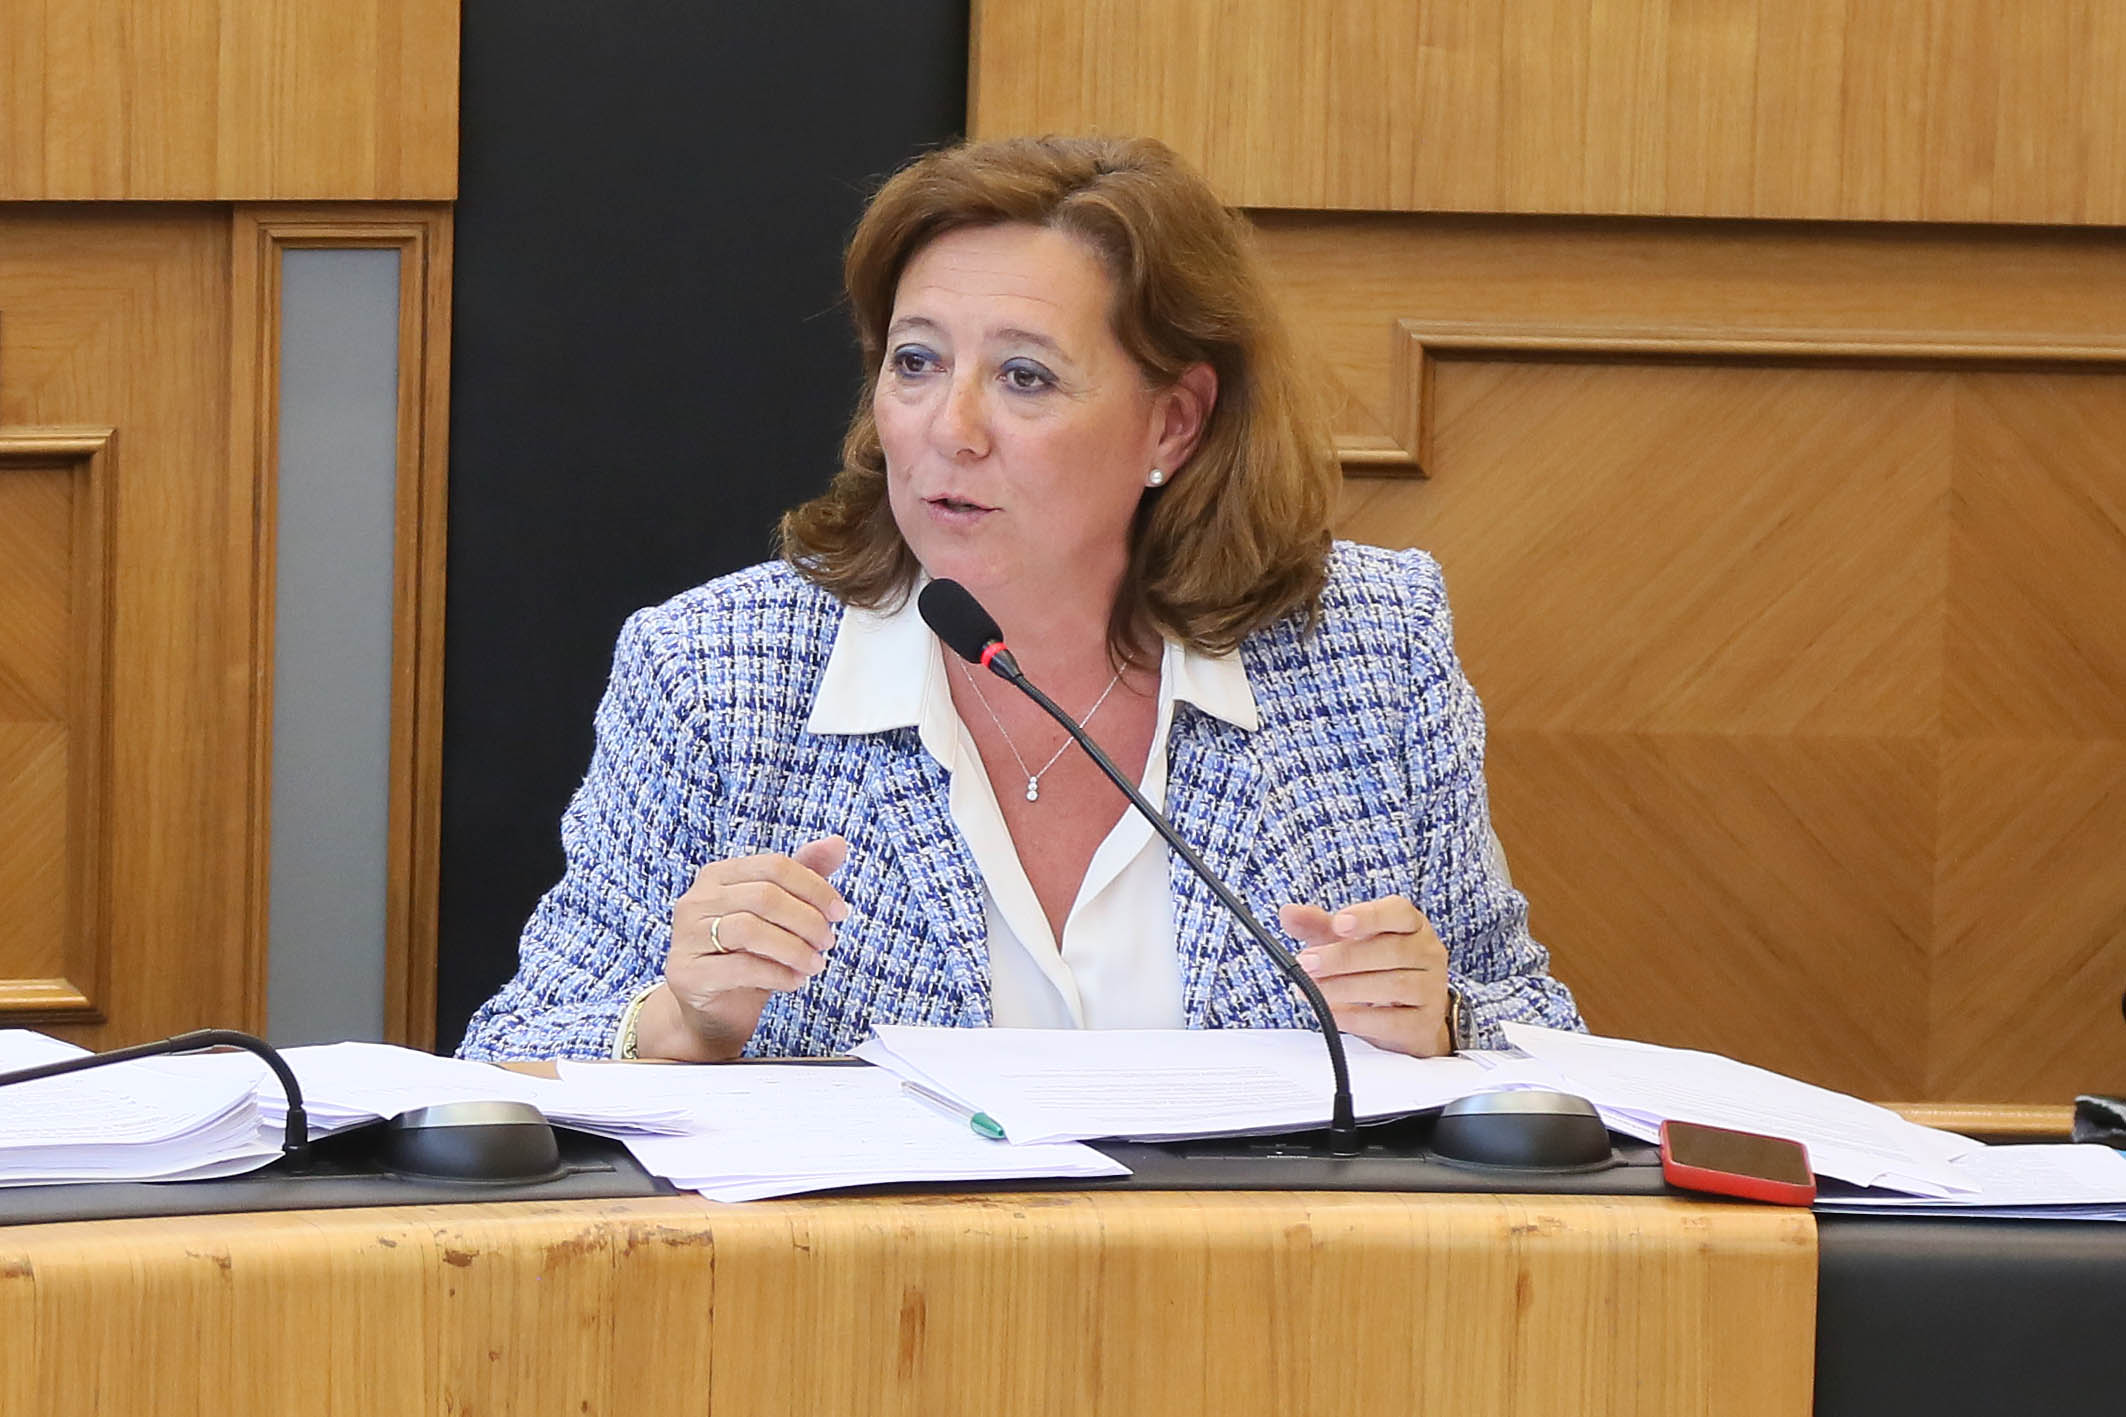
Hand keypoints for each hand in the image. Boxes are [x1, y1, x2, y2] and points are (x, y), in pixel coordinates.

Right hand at [636, 835, 848, 1060]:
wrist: (716, 1008)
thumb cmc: (749, 955)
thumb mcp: (779, 914)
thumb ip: (805, 875)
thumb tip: (839, 843)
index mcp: (719, 875)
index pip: (775, 866)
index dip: (815, 888)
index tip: (840, 912)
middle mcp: (697, 899)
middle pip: (765, 896)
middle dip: (808, 920)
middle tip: (828, 942)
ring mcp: (687, 935)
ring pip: (750, 929)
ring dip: (794, 949)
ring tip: (815, 964)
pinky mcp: (687, 973)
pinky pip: (741, 968)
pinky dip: (777, 974)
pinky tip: (794, 981)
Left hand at [1276, 895, 1452, 1057]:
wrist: (1409, 1017)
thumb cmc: (1378, 969)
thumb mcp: (1347, 943)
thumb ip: (1319, 926)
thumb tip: (1288, 913)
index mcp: (1411, 925)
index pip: (1398, 912)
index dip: (1369, 916)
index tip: (1339, 923)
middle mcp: (1427, 953)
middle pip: (1391, 950)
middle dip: (1344, 957)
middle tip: (1307, 962)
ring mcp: (1431, 988)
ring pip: (1393, 985)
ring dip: (1346, 987)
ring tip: (1313, 989)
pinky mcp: (1424, 1023)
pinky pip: (1392, 1021)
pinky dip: (1358, 1018)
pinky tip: (1333, 1013)